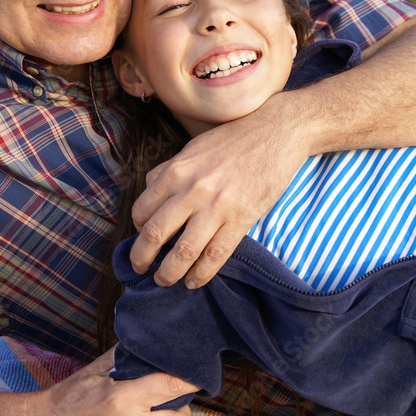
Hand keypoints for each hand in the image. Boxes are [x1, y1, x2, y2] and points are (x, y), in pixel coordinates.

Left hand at [129, 91, 307, 287]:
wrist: (277, 133)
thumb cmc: (233, 140)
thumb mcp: (193, 148)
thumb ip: (169, 170)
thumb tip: (149, 193)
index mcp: (176, 171)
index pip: (142, 209)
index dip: (137, 228)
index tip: (142, 236)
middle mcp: (192, 190)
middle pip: (155, 233)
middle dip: (142, 257)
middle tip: (139, 267)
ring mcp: (217, 207)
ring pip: (183, 251)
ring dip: (169, 272)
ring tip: (164, 280)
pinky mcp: (241, 220)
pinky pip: (215, 256)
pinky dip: (200, 274)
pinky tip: (193, 281)